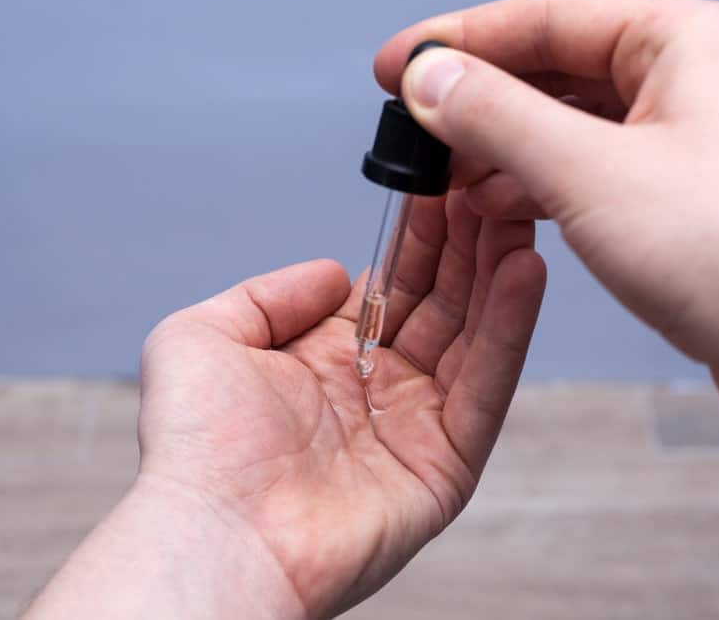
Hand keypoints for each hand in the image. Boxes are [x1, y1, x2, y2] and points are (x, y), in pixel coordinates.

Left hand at [134, 194, 543, 617]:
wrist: (216, 534)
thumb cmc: (196, 449)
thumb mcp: (204, 336)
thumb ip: (270, 293)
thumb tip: (336, 273)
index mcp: (325, 361)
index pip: (392, 286)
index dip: (419, 237)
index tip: (442, 184)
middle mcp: (375, 391)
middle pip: (439, 304)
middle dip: (465, 245)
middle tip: (493, 185)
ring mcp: (414, 427)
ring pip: (470, 337)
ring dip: (496, 274)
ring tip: (518, 215)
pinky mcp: (446, 465)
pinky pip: (484, 388)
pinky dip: (508, 331)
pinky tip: (522, 273)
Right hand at [374, 0, 718, 520]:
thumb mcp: (589, 171)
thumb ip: (497, 118)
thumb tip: (431, 80)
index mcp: (683, 42)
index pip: (546, 18)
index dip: (460, 39)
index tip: (399, 64)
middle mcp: (688, 82)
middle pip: (555, 69)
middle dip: (479, 101)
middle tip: (416, 125)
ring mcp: (684, 142)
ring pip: (568, 125)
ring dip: (503, 149)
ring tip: (450, 176)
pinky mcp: (676, 199)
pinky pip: (588, 171)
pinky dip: (536, 185)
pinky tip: (500, 208)